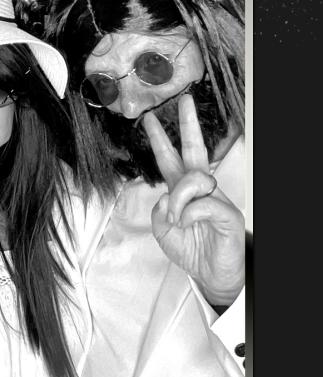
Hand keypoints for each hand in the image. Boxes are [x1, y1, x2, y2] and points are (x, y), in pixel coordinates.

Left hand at [142, 94, 243, 306]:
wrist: (214, 274)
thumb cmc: (193, 251)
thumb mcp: (164, 233)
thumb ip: (159, 214)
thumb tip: (166, 198)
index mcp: (183, 192)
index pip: (171, 160)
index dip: (160, 141)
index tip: (149, 121)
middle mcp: (200, 190)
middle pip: (195, 151)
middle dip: (188, 125)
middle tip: (184, 101)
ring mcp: (216, 198)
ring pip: (195, 179)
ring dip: (180, 197)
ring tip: (179, 219)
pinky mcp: (228, 213)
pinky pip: (204, 202)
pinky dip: (190, 213)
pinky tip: (189, 224)